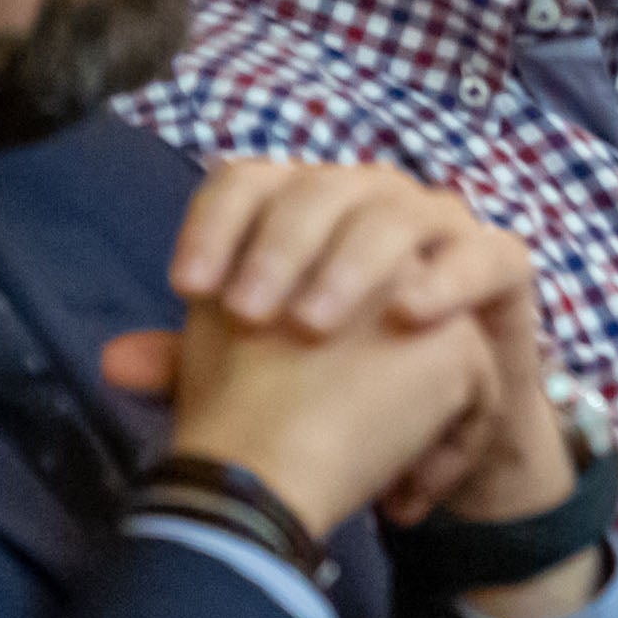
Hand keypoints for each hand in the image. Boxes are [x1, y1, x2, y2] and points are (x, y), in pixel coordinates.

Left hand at [117, 162, 531, 533]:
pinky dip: (450, 277)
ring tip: (315, 326)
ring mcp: (443, 227)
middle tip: (250, 313)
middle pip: (322, 187)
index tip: (187, 288)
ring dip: (354, 262)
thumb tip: (115, 361)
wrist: (437, 437)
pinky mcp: (502, 266)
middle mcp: (372, 201)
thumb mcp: (265, 379)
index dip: (215, 222)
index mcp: (307, 211)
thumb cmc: (345, 391)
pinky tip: (409, 313)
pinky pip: (486, 253)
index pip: (251, 181)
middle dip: (280, 245)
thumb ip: (195, 364)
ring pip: (399, 210)